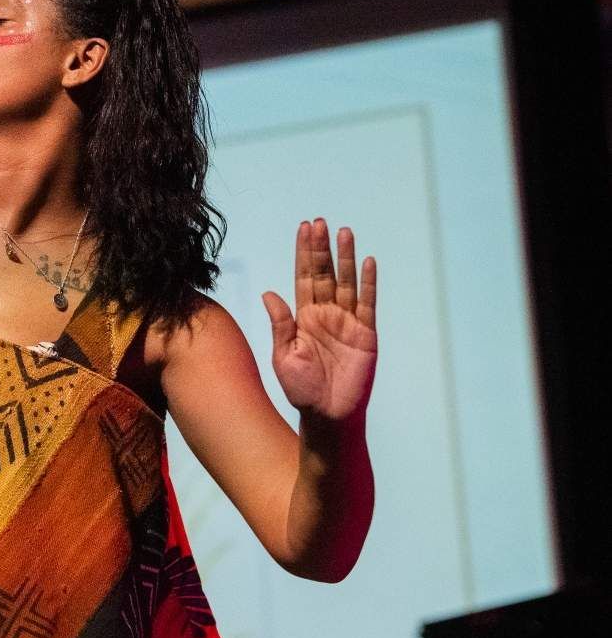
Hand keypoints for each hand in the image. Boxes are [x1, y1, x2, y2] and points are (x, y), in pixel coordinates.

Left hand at [261, 218, 377, 421]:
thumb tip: (268, 293)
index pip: (304, 277)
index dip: (304, 254)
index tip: (304, 229)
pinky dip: (368, 283)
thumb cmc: (301, 389)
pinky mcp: (365, 333)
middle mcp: (326, 315)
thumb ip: (280, 324)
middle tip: (319, 222)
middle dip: (321, 248)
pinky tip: (368, 262)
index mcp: (304, 318)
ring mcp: (347, 322)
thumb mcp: (284, 355)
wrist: (327, 414)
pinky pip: (367, 303)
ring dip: (345, 258)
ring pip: (346, 283)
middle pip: (325, 274)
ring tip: (343, 232)